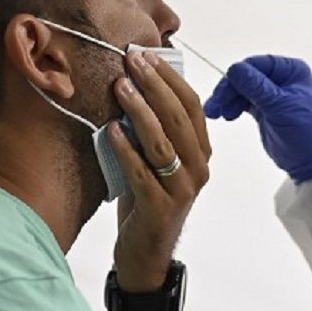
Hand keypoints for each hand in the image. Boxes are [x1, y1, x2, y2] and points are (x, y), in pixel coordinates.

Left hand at [111, 50, 211, 291]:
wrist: (145, 255)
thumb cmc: (146, 201)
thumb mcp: (154, 161)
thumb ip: (152, 131)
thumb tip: (131, 86)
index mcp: (201, 153)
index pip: (192, 105)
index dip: (170, 78)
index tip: (145, 55)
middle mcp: (198, 169)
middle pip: (179, 117)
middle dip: (154, 85)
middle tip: (131, 61)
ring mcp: (182, 190)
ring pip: (162, 141)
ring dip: (140, 110)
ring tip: (119, 87)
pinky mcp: (161, 209)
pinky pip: (142, 173)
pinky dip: (125, 149)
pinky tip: (110, 130)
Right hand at [203, 54, 311, 181]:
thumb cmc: (306, 131)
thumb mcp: (280, 107)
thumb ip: (257, 87)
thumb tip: (234, 69)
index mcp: (291, 70)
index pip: (257, 65)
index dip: (239, 75)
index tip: (224, 90)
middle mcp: (281, 78)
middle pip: (246, 77)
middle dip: (229, 90)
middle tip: (215, 106)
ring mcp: (271, 94)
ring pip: (242, 89)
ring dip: (227, 99)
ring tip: (216, 113)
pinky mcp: (264, 109)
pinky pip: (243, 102)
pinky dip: (232, 106)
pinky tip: (225, 115)